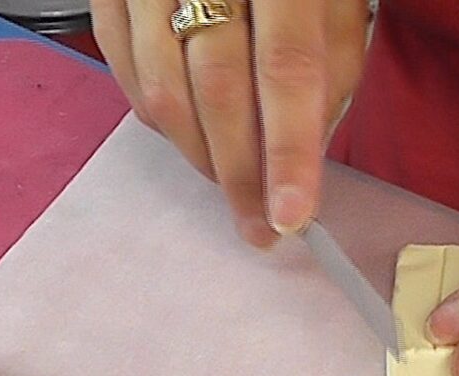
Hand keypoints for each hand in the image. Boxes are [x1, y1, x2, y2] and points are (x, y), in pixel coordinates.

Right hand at [92, 0, 369, 246]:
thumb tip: (308, 150)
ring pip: (163, 92)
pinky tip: (193, 136)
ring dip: (201, 158)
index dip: (289, 151)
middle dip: (241, 176)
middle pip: (218, 92)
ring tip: (232, 185)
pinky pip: (126, 74)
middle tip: (260, 228)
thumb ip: (332, 64)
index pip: (287, 69)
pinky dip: (161, 122)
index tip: (291, 217)